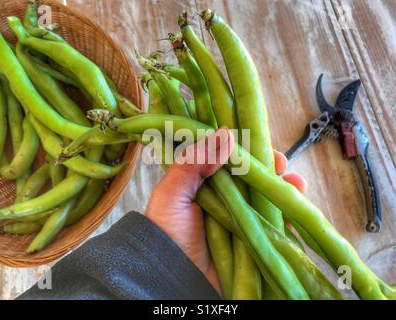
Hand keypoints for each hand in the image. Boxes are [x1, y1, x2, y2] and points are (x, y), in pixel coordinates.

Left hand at [146, 128, 306, 292]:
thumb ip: (192, 163)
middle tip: (281, 164)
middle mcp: (227, 197)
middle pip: (254, 176)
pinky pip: (276, 224)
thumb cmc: (167, 233)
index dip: (247, 149)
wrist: (174, 278)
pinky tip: (295, 208)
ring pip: (268, 197)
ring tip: (296, 184)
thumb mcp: (171, 194)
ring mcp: (242, 217)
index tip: (258, 141)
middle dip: (271, 167)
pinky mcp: (254, 237)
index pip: (230, 159)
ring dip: (285, 187)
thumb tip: (226, 134)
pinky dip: (289, 214)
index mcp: (206, 183)